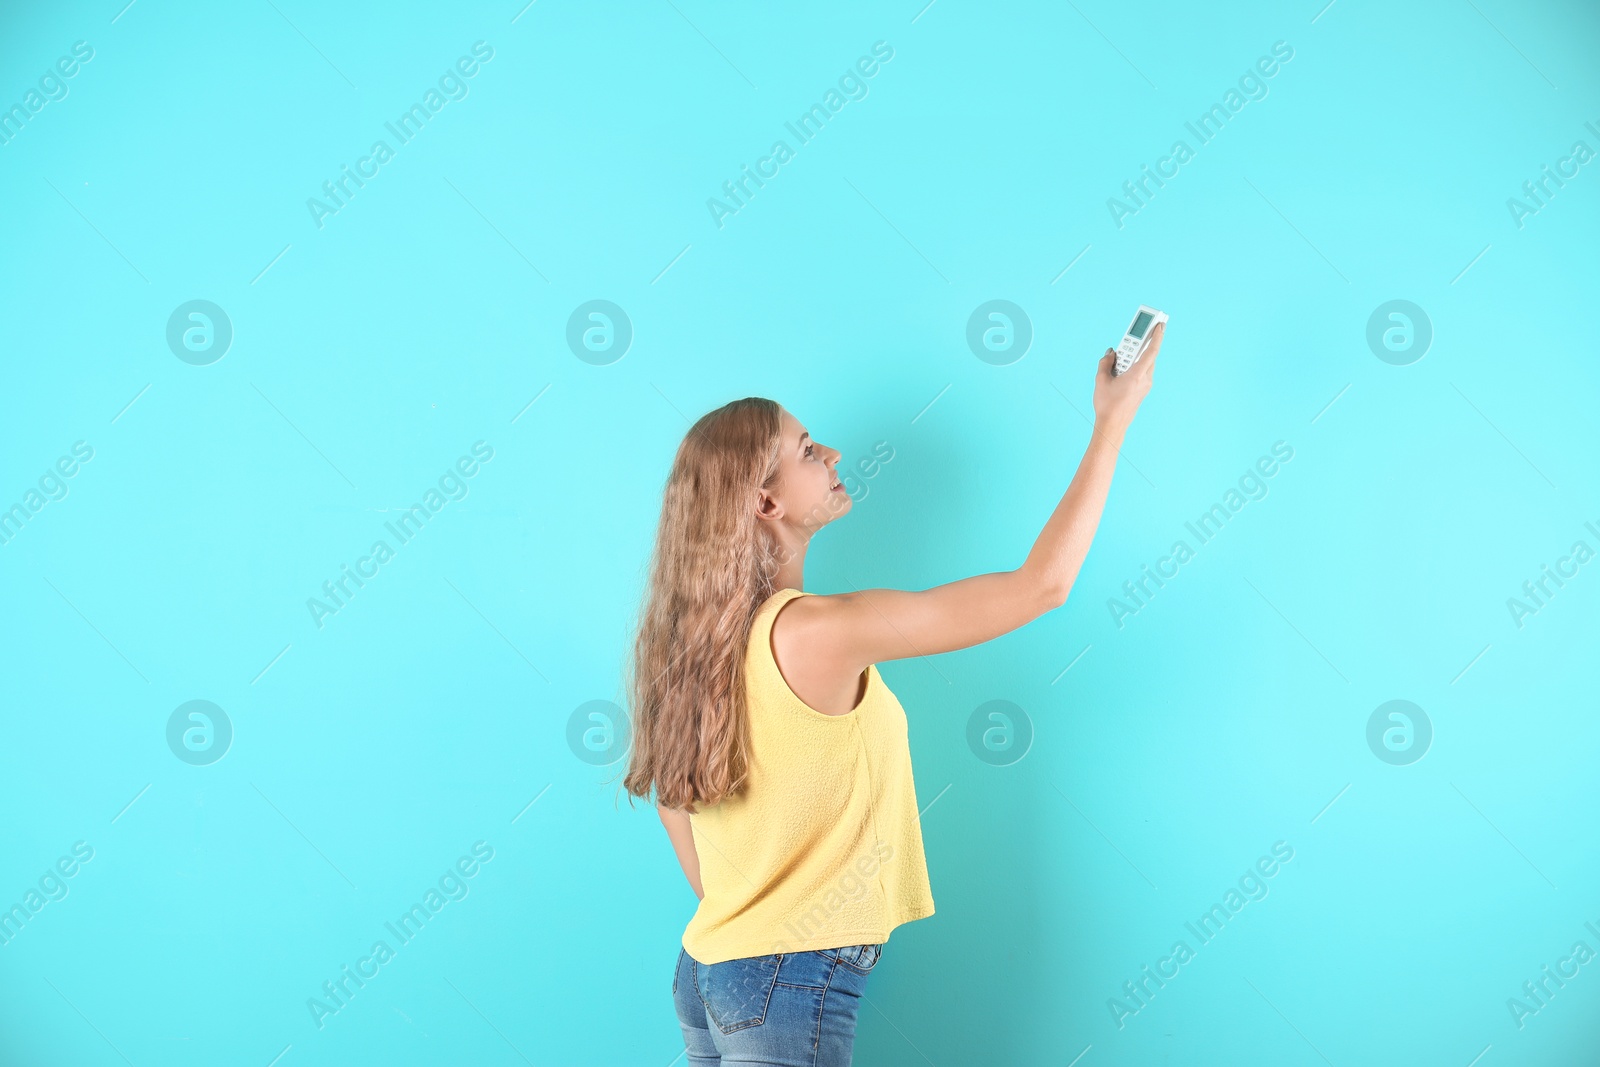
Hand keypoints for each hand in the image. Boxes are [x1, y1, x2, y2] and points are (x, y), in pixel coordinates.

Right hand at [1093, 320, 1164, 434]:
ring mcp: (1146, 385)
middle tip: (1140, 332)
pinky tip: (1121, 367)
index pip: (1151, 351)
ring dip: (1136, 356)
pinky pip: (1142, 372)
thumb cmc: (1107, 404)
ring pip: (1145, 364)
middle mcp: (1145, 379)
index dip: (1157, 336)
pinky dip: (1134, 365)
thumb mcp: (1101, 380)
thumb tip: (1111, 353)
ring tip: (1121, 355)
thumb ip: (1106, 362)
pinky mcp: (1143, 390)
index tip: (1160, 324)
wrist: (1113, 425)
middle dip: (1143, 343)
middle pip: (1148, 355)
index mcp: (1137, 375)